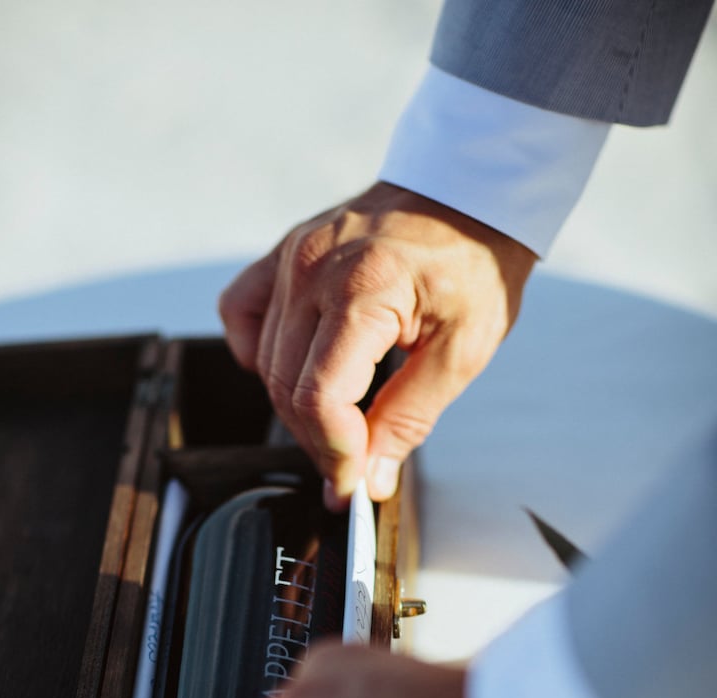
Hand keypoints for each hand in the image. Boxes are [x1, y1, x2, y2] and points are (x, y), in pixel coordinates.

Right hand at [219, 182, 535, 507]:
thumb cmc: (475, 263)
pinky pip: (241, 312)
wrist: (469, 196)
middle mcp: (315, 268)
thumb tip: (370, 478)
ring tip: (342, 425)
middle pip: (287, 388)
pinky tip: (294, 370)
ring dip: (298, 409)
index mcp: (365, 288)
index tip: (353, 483)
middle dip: (319, 442)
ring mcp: (293, 257)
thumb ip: (410, 419)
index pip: (319, 397)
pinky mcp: (285, 254)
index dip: (334, 452)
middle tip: (354, 467)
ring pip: (266, 364)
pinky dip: (256, 353)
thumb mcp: (463, 351)